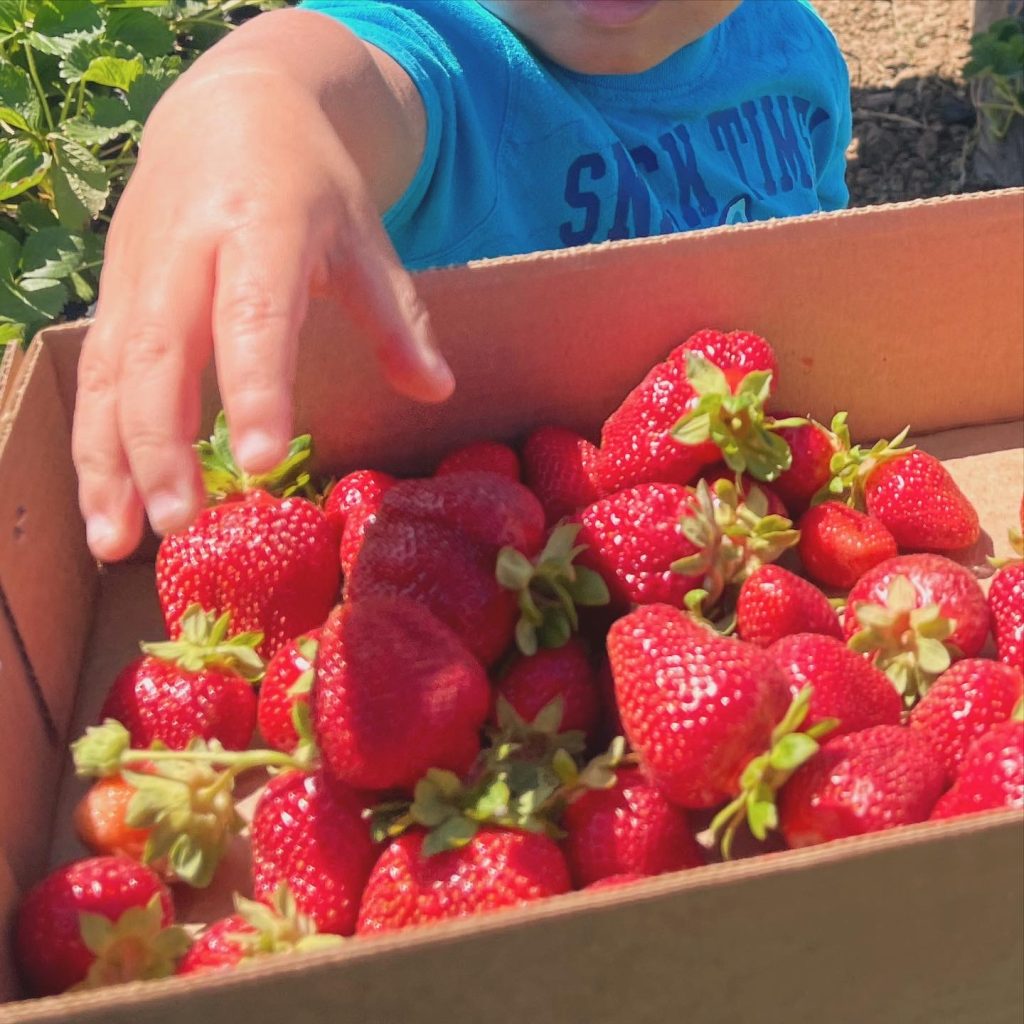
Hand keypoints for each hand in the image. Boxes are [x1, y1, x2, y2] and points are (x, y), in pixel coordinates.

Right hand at [73, 66, 451, 561]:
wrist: (229, 109)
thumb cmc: (309, 182)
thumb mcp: (365, 236)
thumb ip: (396, 317)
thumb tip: (437, 389)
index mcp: (260, 228)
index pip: (252, 316)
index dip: (253, 388)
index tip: (257, 461)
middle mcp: (184, 252)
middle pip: (160, 356)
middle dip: (161, 445)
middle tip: (181, 525)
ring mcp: (137, 275)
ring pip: (108, 376)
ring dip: (108, 462)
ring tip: (116, 543)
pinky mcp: (112, 296)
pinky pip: (93, 377)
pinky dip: (93, 443)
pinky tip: (106, 505)